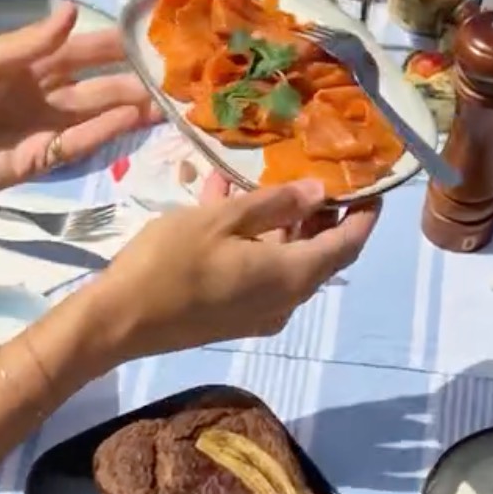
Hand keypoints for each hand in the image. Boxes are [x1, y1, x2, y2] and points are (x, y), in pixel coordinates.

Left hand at [0, 5, 155, 197]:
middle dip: (135, 79)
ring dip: (129, 108)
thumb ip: (27, 43)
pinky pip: (75, 146)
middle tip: (176, 74)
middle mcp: (42, 94)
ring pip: (95, 115)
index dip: (115, 43)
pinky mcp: (35, 161)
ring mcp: (42, 129)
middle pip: (97, 84)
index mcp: (27, 62)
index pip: (82, 49)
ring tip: (167, 102)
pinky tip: (129, 120)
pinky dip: (102, 134)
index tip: (153, 33)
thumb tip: (73, 13)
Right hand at [87, 179, 379, 362]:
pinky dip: (257, 242)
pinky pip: (260, 274)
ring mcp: (259, 312)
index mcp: (292, 275)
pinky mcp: (234, 316)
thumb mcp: (222, 220)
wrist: (121, 320)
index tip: (371, 183)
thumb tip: (318, 192)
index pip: (348, 244)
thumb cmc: (171, 262)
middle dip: (325, 216)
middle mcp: (285, 300)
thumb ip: (274, 204)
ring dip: (285, 225)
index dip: (364, 214)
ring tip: (271, 181)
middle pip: (321, 255)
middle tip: (319, 173)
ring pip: (289, 263)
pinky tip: (229, 204)